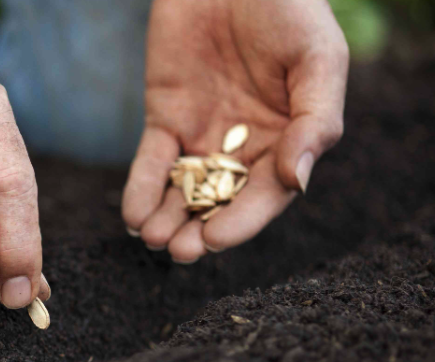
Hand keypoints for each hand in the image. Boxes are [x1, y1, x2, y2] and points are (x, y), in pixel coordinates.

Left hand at [122, 0, 348, 262]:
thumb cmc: (288, 8)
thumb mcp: (316, 59)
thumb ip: (314, 120)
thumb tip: (296, 183)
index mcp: (287, 141)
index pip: (264, 195)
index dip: (241, 222)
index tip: (215, 240)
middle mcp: (244, 148)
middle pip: (220, 202)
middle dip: (198, 230)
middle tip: (178, 251)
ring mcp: (203, 135)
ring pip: (184, 190)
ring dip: (167, 218)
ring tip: (152, 238)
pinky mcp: (166, 119)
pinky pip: (153, 161)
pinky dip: (141, 188)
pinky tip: (133, 214)